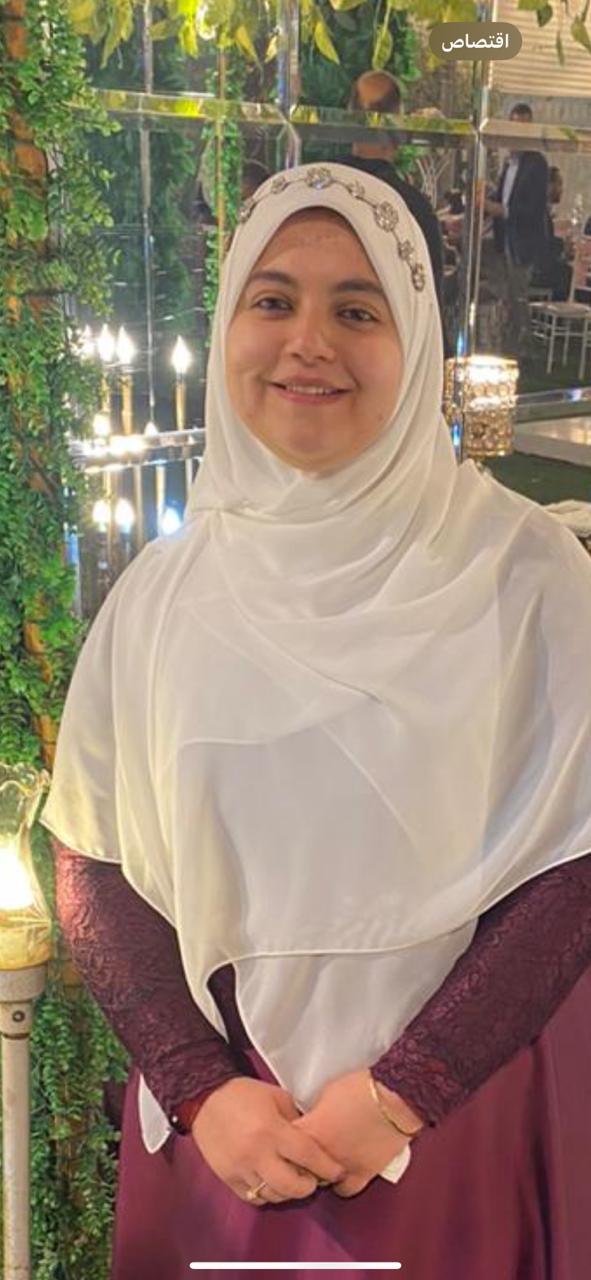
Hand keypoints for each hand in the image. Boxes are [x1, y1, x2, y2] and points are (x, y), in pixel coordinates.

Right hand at [191, 1077, 343, 1204]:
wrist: (205, 1097)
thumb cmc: (244, 1094)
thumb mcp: (277, 1097)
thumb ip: (296, 1120)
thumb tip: (313, 1140)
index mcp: (271, 1129)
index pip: (307, 1156)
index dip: (327, 1167)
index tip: (338, 1171)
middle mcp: (256, 1153)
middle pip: (291, 1186)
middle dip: (309, 1187)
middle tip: (314, 1180)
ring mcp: (240, 1168)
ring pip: (273, 1195)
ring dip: (288, 1192)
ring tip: (293, 1181)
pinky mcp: (227, 1177)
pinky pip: (253, 1197)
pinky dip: (266, 1194)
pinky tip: (271, 1182)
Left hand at [294, 1070, 421, 1197]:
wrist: (393, 1098)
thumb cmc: (360, 1089)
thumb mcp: (326, 1093)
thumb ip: (313, 1114)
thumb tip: (309, 1123)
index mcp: (310, 1131)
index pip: (282, 1146)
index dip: (282, 1143)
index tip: (284, 1140)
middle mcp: (322, 1154)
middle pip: (297, 1168)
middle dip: (295, 1162)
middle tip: (298, 1153)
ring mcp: (342, 1167)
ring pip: (318, 1183)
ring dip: (317, 1174)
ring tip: (319, 1163)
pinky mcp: (363, 1175)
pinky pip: (345, 1190)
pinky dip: (341, 1184)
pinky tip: (341, 1173)